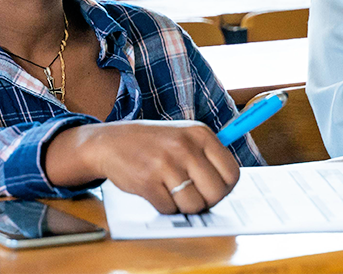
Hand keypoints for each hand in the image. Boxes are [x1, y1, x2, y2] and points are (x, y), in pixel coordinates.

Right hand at [46, 120, 239, 214]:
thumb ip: (206, 157)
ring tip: (172, 193)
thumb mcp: (183, 136)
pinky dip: (164, 207)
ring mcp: (165, 164)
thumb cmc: (152, 143)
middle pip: (216, 193)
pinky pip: (169, 209)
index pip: (232, 173)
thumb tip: (226, 188)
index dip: (224, 188)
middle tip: (192, 195)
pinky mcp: (147, 181)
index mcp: (199, 133)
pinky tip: (156, 192)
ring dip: (183, 207)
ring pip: (193, 205)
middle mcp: (185, 146)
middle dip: (206, 201)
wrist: (110, 142)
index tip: (212, 189)